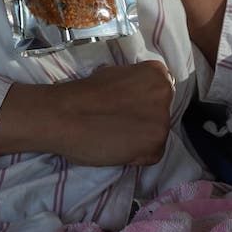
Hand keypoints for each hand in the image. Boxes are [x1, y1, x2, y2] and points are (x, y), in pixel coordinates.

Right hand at [0, 61, 174, 165]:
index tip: (123, 110)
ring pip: (157, 136)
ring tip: (114, 138)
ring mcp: (163, 118)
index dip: (140, 106)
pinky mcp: (156, 142)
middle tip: (117, 125)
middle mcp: (165, 92)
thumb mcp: (116, 75)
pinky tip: (117, 149)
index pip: (159, 95)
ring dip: (139, 141)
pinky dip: (136, 157)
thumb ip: (133, 83)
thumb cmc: (84, 94)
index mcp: (157, 73)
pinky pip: (152, 156)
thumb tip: (134, 94)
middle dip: (143, 123)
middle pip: (161, 115)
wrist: (65, 114)